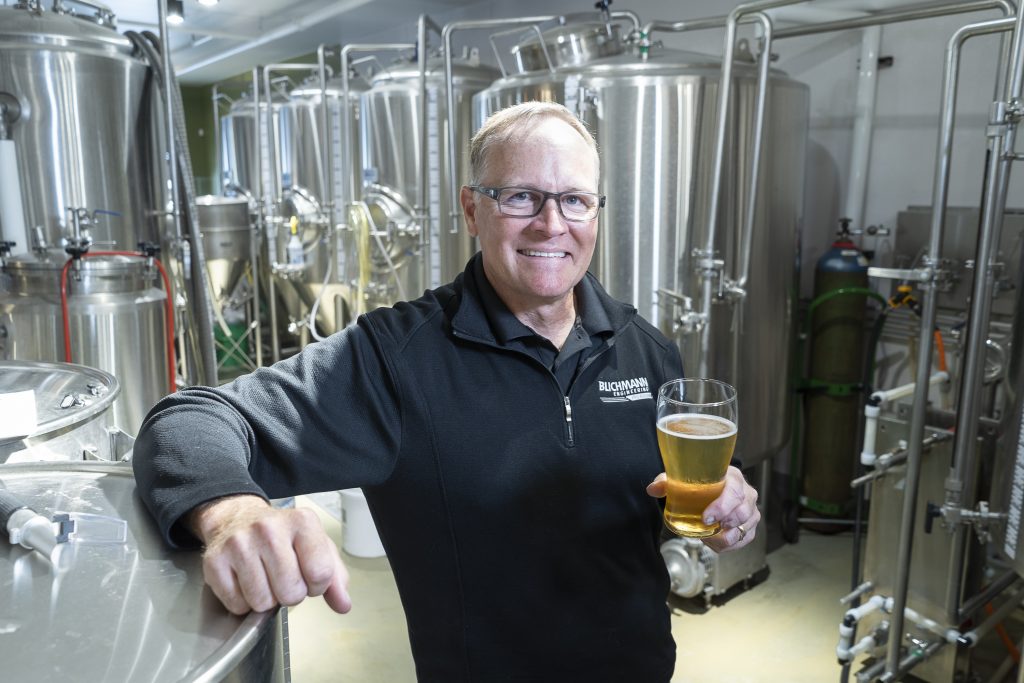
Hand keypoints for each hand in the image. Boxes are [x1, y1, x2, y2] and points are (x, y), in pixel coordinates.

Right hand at [188, 494, 351, 615]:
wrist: (237, 518)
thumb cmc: (283, 536)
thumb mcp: (316, 546)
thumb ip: (335, 577)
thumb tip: (343, 604)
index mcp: (302, 521)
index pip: (320, 574)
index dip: (316, 585)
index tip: (308, 574)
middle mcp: (269, 528)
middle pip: (291, 592)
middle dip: (291, 593)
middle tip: (283, 577)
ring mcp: (240, 543)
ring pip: (263, 602)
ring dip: (267, 599)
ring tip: (265, 577)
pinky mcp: (215, 561)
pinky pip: (237, 604)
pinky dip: (243, 601)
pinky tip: (245, 580)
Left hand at [646, 466, 759, 551]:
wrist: (716, 487)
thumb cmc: (702, 482)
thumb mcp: (684, 479)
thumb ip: (667, 482)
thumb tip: (652, 489)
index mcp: (733, 477)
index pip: (735, 491)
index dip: (722, 506)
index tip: (706, 517)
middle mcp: (747, 493)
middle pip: (743, 511)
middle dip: (724, 523)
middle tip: (705, 527)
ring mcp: (751, 510)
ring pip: (745, 527)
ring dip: (725, 537)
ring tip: (707, 535)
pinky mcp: (750, 525)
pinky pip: (745, 539)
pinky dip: (730, 544)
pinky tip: (715, 542)